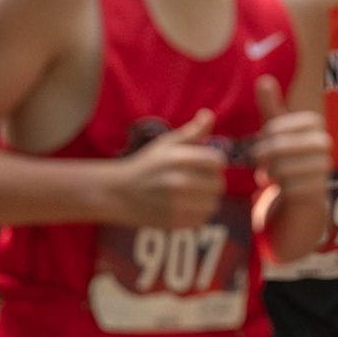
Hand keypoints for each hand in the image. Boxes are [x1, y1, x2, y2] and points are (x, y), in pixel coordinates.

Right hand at [114, 109, 225, 229]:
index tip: (203, 164)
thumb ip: (192, 132)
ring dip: (207, 199)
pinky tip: (184, 207)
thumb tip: (209, 114)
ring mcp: (176, 205)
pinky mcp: (173, 222)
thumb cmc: (147, 165)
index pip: (218, 161)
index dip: (214, 162)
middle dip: (211, 181)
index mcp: (179, 159)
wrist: (118, 193)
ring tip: (192, 194)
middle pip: (218, 184)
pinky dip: (197, 214)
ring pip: (213, 204)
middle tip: (197, 180)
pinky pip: (202, 219)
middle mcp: (179, 182)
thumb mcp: (166, 144)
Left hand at [250, 74, 330, 205]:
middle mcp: (324, 142)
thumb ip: (270, 106)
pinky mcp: (320, 188)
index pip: (275, 127)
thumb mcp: (276, 131)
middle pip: (277, 147)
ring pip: (281, 168)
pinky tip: (281, 189)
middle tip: (259, 162)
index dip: (263, 137)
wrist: (304, 194)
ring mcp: (324, 166)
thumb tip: (263, 79)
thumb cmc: (287, 156)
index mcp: (315, 123)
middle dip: (263, 157)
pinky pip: (288, 187)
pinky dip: (280, 190)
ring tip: (270, 175)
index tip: (263, 143)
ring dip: (270, 174)